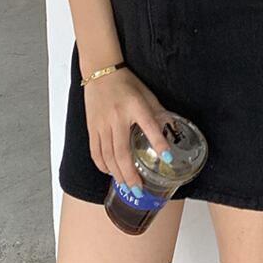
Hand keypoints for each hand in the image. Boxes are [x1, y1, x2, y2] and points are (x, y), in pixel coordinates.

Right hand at [83, 65, 173, 193]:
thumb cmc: (126, 83)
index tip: (167, 158)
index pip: (149, 125)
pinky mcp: (91, 127)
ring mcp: (102, 123)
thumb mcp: (146, 94)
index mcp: (135, 105)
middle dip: (130, 174)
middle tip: (138, 190)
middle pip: (122, 152)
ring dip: (117, 174)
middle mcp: (117, 117)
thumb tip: (171, 130)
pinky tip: (109, 172)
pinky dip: (102, 165)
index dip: (158, 142)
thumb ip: (157, 113)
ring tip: (126, 186)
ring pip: (107, 156)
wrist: (100, 72)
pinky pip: (95, 151)